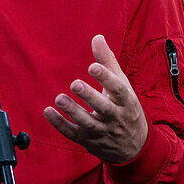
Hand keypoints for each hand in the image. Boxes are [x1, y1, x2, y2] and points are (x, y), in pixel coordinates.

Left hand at [43, 35, 147, 163]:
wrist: (134, 146)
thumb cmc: (126, 108)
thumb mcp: (122, 85)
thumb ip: (108, 62)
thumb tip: (97, 37)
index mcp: (127, 102)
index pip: (119, 89)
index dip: (106, 78)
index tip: (93, 67)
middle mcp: (116, 118)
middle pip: (104, 108)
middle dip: (90, 96)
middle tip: (75, 84)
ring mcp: (103, 131)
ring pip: (88, 123)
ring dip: (73, 111)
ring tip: (59, 98)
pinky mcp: (89, 141)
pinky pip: (73, 134)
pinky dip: (60, 124)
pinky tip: (48, 111)